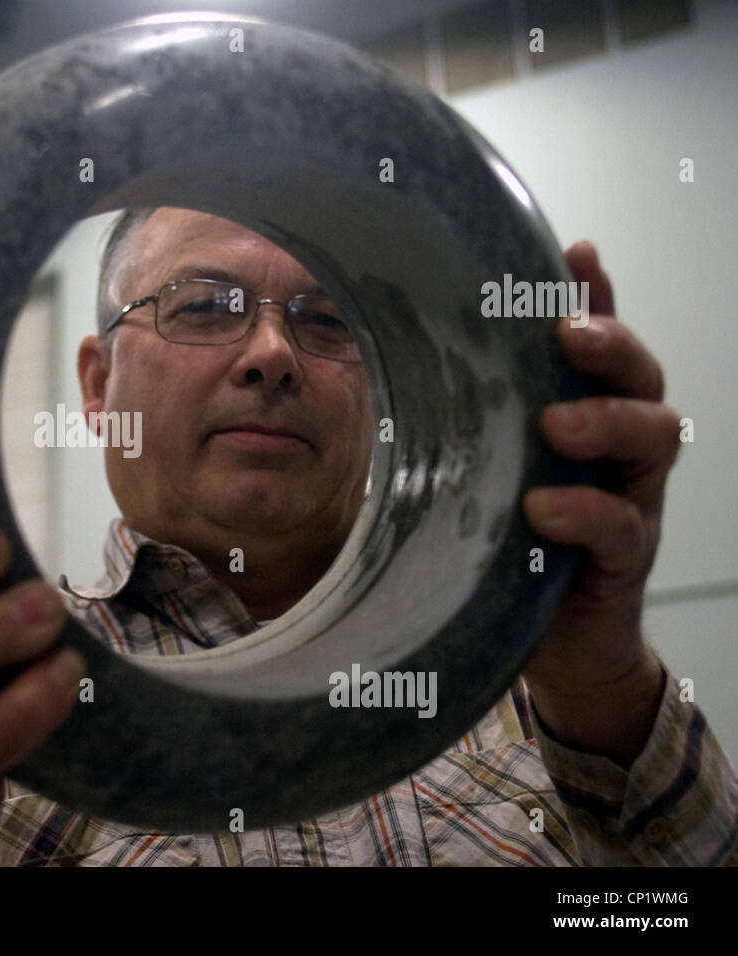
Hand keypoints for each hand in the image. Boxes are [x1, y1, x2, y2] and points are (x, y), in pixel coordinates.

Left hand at [521, 241, 674, 766]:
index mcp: (585, 414)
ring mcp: (631, 499)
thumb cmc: (517, 543)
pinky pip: (623, 526)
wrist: (556, 641)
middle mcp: (619, 448)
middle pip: (642, 377)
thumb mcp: (486, 469)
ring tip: (558, 424)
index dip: (595, 297)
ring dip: (608, 420)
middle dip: (612, 345)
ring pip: (654, 438)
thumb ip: (472, 420)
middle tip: (569, 334)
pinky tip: (546, 507)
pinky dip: (588, 511)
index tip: (574, 253)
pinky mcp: (626, 558)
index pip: (598, 345)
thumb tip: (416, 361)